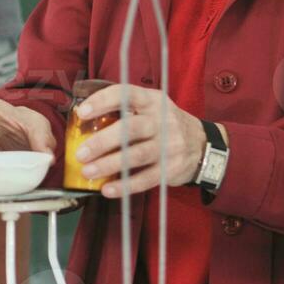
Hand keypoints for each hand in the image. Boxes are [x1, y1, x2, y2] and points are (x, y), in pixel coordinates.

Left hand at [71, 85, 209, 197]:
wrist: (203, 144)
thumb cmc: (164, 123)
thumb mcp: (150, 106)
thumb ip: (123, 109)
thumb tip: (83, 118)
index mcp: (152, 101)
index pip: (126, 94)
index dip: (102, 102)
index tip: (81, 112)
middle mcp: (162, 121)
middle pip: (131, 129)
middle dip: (102, 141)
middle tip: (80, 153)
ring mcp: (169, 146)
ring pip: (137, 155)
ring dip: (109, 164)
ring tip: (88, 171)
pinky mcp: (171, 169)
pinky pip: (146, 179)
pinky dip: (125, 185)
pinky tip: (108, 189)